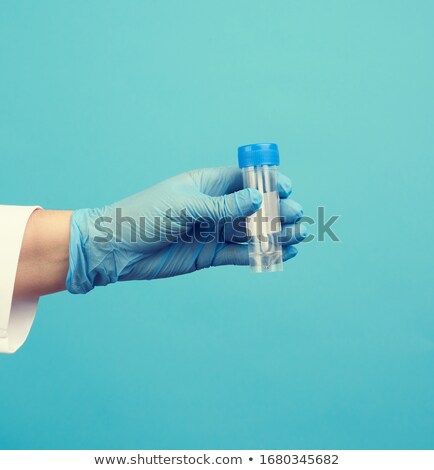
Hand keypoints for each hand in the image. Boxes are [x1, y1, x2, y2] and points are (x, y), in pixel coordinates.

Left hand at [66, 167, 305, 293]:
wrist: (117, 248)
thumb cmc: (145, 215)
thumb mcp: (185, 206)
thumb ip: (222, 206)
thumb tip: (258, 198)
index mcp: (208, 184)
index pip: (246, 179)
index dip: (268, 183)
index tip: (286, 188)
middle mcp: (215, 206)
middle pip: (254, 207)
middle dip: (276, 211)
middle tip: (295, 217)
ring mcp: (214, 231)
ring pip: (251, 231)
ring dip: (275, 233)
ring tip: (298, 236)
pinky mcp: (211, 254)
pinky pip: (241, 254)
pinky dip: (261, 254)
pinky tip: (283, 253)